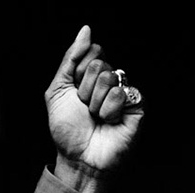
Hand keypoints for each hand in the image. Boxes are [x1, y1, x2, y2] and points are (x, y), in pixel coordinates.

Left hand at [45, 25, 143, 192]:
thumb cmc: (67, 130)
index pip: (90, 52)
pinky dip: (109, 110)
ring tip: (96, 117)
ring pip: (109, 77)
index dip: (77, 72)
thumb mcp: (57, 91)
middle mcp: (109, 80)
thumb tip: (85, 29)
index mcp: (91, 75)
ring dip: (95, 102)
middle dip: (84, 90)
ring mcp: (124, 92)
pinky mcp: (136, 105)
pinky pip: (121, 93)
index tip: (74, 93)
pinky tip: (109, 122)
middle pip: (97, 64)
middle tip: (85, 109)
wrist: (78, 159)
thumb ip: (70, 59)